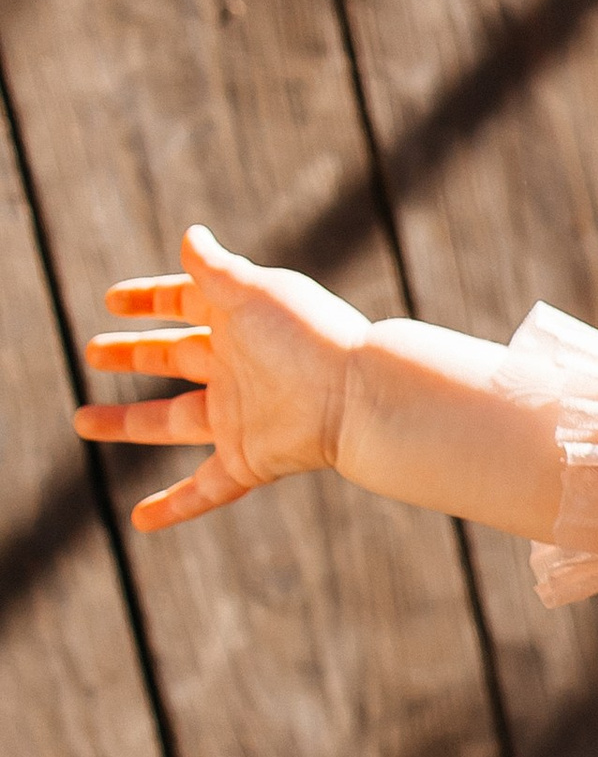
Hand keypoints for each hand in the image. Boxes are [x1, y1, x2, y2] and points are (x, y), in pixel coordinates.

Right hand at [77, 226, 367, 531]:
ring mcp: (240, 416)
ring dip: (125, 424)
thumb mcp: (251, 291)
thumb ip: (214, 269)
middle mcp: (238, 368)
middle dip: (133, 355)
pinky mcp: (248, 460)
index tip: (111, 300)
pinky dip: (173, 508)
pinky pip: (204, 489)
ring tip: (81, 421)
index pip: (185, 304)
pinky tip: (138, 520)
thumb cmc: (305, 335)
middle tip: (92, 352)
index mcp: (240, 321)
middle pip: (173, 360)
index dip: (148, 300)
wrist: (356, 395)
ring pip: (170, 422)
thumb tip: (190, 236)